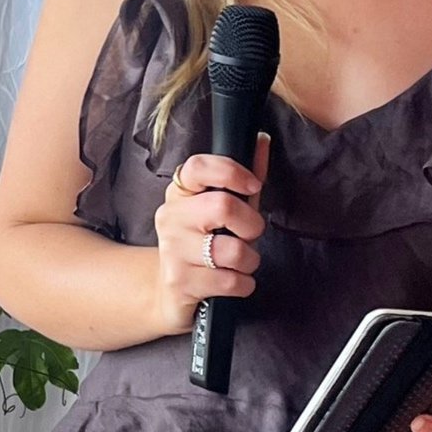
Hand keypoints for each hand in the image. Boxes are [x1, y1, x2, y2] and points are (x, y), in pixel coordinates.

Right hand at [150, 136, 269, 331]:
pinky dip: (244, 284)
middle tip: (249, 235)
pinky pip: (231, 281)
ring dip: (250, 260)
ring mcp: (172, 250)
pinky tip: (232, 282)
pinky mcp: (180, 282)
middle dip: (251, 225)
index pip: (198, 167)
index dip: (231, 172)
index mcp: (179, 193)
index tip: (253, 185)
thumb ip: (243, 179)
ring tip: (239, 263)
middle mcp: (170, 217)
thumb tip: (262, 140)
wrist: (170, 291)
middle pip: (223, 206)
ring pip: (233, 250)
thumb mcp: (223, 211)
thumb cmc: (205, 244)